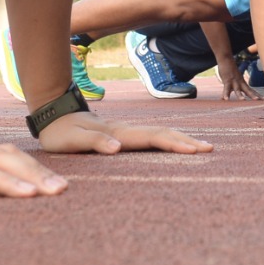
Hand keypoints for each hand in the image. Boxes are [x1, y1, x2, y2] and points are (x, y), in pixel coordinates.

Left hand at [36, 111, 213, 155]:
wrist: (53, 113)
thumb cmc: (60, 133)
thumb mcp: (72, 140)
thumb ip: (94, 142)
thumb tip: (117, 148)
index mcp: (118, 134)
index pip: (152, 138)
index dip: (174, 143)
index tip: (195, 150)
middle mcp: (125, 131)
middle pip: (162, 133)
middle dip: (186, 141)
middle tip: (210, 149)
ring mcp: (125, 131)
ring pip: (158, 133)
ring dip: (180, 139)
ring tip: (200, 147)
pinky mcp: (122, 135)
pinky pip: (150, 137)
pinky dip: (167, 140)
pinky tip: (173, 145)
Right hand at [217, 58, 262, 99]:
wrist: (227, 60)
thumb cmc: (231, 71)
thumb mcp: (235, 80)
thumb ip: (234, 88)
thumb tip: (233, 95)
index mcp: (243, 83)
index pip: (252, 90)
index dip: (258, 95)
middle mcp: (240, 83)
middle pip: (247, 90)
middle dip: (252, 95)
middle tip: (258, 100)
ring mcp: (234, 82)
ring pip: (237, 89)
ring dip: (239, 95)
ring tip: (242, 100)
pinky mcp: (227, 81)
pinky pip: (226, 88)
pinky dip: (225, 94)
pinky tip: (225, 99)